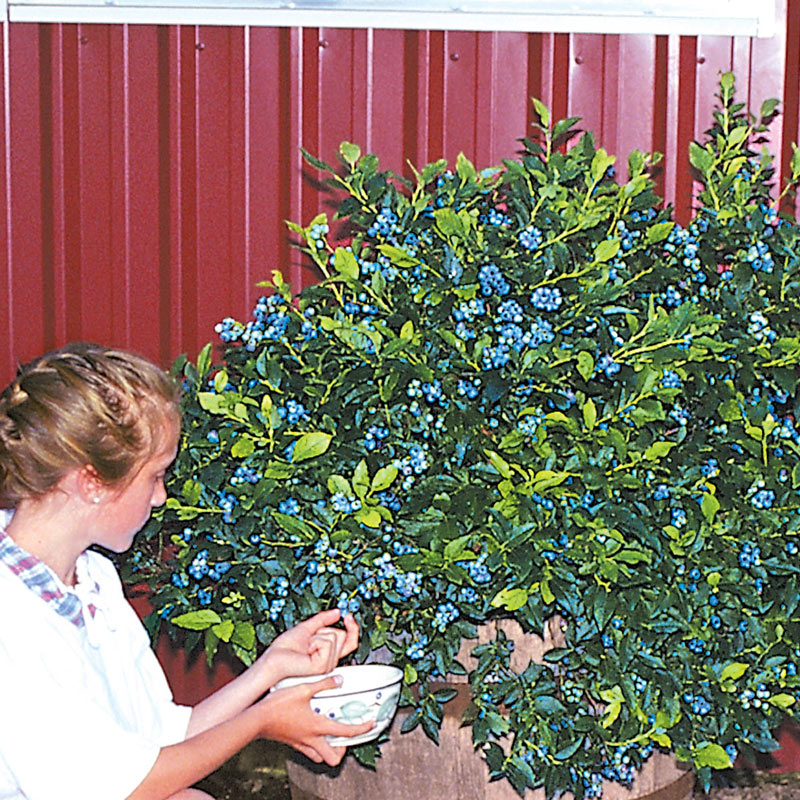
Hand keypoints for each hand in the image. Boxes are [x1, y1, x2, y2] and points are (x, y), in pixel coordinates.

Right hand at [257, 675, 373, 764]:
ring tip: (332, 735)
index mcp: (318, 726)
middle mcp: (312, 739)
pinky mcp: (292, 743)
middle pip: (334, 757)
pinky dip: (315, 745)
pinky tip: (313, 731)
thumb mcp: (304, 688)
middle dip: (344, 749)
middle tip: (347, 735)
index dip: (362, 729)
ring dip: (329, 748)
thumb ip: (324, 683)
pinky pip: (308, 751)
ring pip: (321, 756)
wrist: (256, 719)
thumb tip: (339, 679)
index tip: (370, 724)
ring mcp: (301, 743)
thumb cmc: (278, 705)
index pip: (346, 732)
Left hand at [258, 609, 359, 685]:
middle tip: (309, 639)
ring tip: (306, 646)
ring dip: (317, 636)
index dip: (353, 628)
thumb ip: (323, 619)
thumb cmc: (286, 647)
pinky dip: (315, 641)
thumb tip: (338, 612)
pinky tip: (307, 651)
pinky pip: (327, 643)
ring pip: (334, 636)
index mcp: (329, 652)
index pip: (350, 640)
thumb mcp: (307, 627)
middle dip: (324, 630)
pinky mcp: (322, 666)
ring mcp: (327, 664)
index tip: (348, 616)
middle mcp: (330, 660)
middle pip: (342, 635)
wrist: (274, 658)